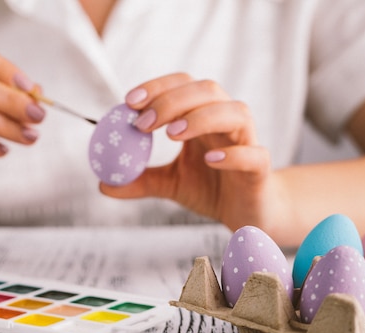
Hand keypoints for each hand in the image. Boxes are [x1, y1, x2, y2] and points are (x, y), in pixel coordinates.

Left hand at [100, 73, 287, 236]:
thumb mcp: (170, 183)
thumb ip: (140, 180)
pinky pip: (254, 154)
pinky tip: (210, 159)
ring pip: (236, 113)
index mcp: (204, 118)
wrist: (248, 214)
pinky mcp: (260, 170)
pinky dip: (233, 153)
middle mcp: (227, 122)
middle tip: (143, 123)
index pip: (183, 85)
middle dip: (172, 101)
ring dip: (202, 117)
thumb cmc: (212, 189)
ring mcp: (247, 142)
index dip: (158, 87)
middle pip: (207, 91)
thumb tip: (103, 183)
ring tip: (172, 133)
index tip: (129, 101)